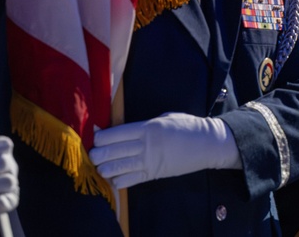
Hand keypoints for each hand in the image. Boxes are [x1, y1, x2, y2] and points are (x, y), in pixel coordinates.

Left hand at [90, 112, 241, 189]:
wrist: (206, 144)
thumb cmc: (186, 126)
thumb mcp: (164, 118)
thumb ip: (145, 124)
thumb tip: (125, 128)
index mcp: (148, 128)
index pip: (118, 133)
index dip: (102, 137)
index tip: (95, 138)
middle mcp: (146, 145)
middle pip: (115, 151)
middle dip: (99, 154)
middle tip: (92, 155)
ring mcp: (150, 161)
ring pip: (120, 167)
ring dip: (106, 169)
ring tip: (99, 168)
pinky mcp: (155, 174)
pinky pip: (132, 180)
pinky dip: (119, 181)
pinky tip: (113, 179)